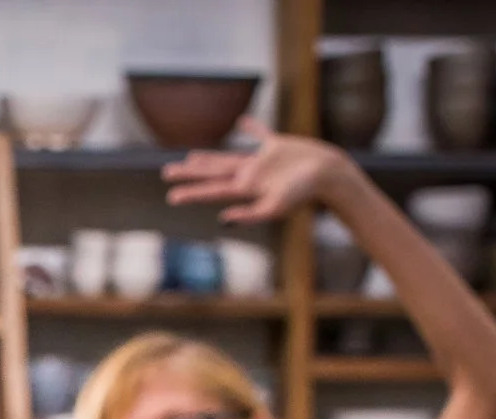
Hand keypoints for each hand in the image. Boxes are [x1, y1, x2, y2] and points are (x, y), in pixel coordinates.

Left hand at [162, 119, 347, 224]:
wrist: (329, 174)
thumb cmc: (304, 193)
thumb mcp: (276, 208)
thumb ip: (249, 216)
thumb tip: (223, 219)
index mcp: (246, 189)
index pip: (212, 191)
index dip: (191, 193)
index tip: (170, 197)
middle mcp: (249, 176)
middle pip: (212, 174)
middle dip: (189, 174)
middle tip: (166, 173)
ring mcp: (262, 162)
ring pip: (228, 158)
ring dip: (209, 158)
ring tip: (190, 157)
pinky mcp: (278, 147)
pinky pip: (261, 134)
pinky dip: (252, 127)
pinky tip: (242, 121)